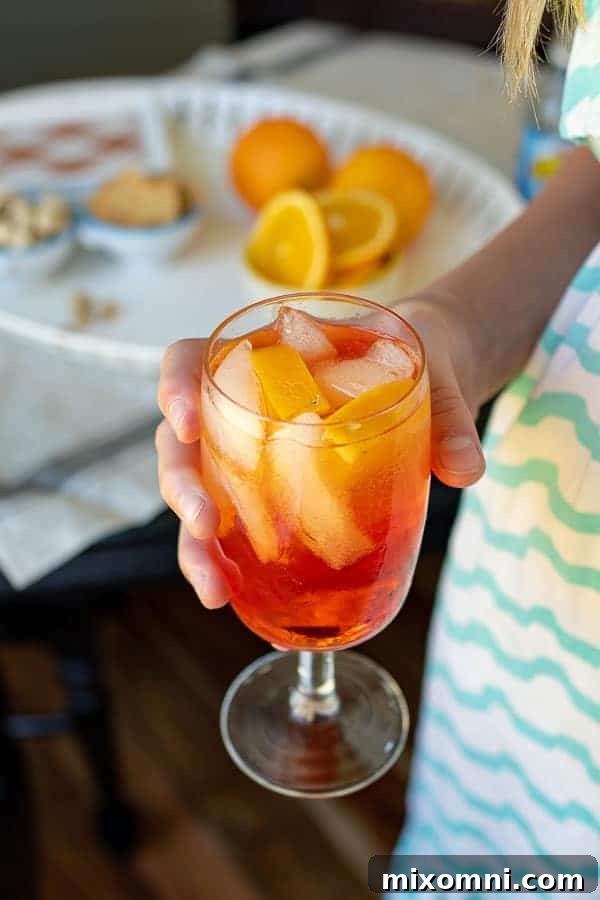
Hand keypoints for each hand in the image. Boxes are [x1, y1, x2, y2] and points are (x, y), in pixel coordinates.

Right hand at [156, 297, 484, 606]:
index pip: (192, 359)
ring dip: (194, 542)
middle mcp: (241, 405)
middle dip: (182, 484)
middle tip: (203, 523)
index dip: (175, 385)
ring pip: (197, 491)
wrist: (424, 378)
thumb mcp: (432, 373)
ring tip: (214, 588)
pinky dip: (224, 559)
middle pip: (181, 439)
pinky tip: (232, 593)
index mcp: (264, 356)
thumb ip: (448, 416)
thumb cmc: (413, 360)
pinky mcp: (267, 492)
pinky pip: (230, 523)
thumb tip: (465, 471)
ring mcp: (250, 452)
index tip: (186, 419)